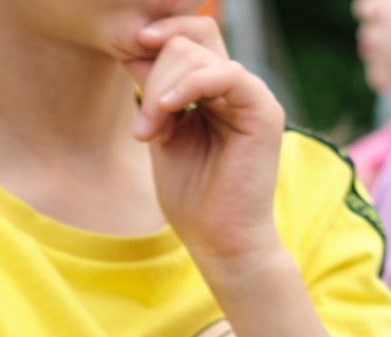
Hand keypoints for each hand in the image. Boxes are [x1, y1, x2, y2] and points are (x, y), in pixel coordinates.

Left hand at [122, 16, 288, 271]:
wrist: (219, 241)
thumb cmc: (192, 198)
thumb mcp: (162, 135)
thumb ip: (155, 95)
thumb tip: (136, 50)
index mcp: (214, 91)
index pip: (186, 41)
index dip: (155, 46)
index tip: (126, 59)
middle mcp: (235, 88)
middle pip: (187, 45)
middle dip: (153, 79)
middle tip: (143, 128)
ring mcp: (251, 96)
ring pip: (197, 57)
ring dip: (162, 92)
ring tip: (151, 133)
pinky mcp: (263, 111)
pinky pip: (224, 74)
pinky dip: (189, 86)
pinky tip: (166, 111)